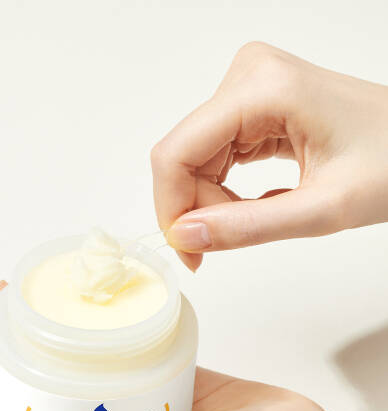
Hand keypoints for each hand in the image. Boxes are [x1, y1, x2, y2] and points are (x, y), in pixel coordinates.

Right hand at [152, 42, 387, 270]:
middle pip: (183, 156)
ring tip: (250, 221)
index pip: (177, 152)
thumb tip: (184, 235)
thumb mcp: (323, 209)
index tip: (189, 250)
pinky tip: (251, 203)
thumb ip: (250, 227)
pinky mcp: (252, 103)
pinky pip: (214, 153)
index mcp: (264, 89)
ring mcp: (249, 87)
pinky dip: (221, 189)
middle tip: (224, 245)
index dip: (171, 208)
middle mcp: (248, 76)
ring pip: (194, 158)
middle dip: (194, 207)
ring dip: (208, 201)